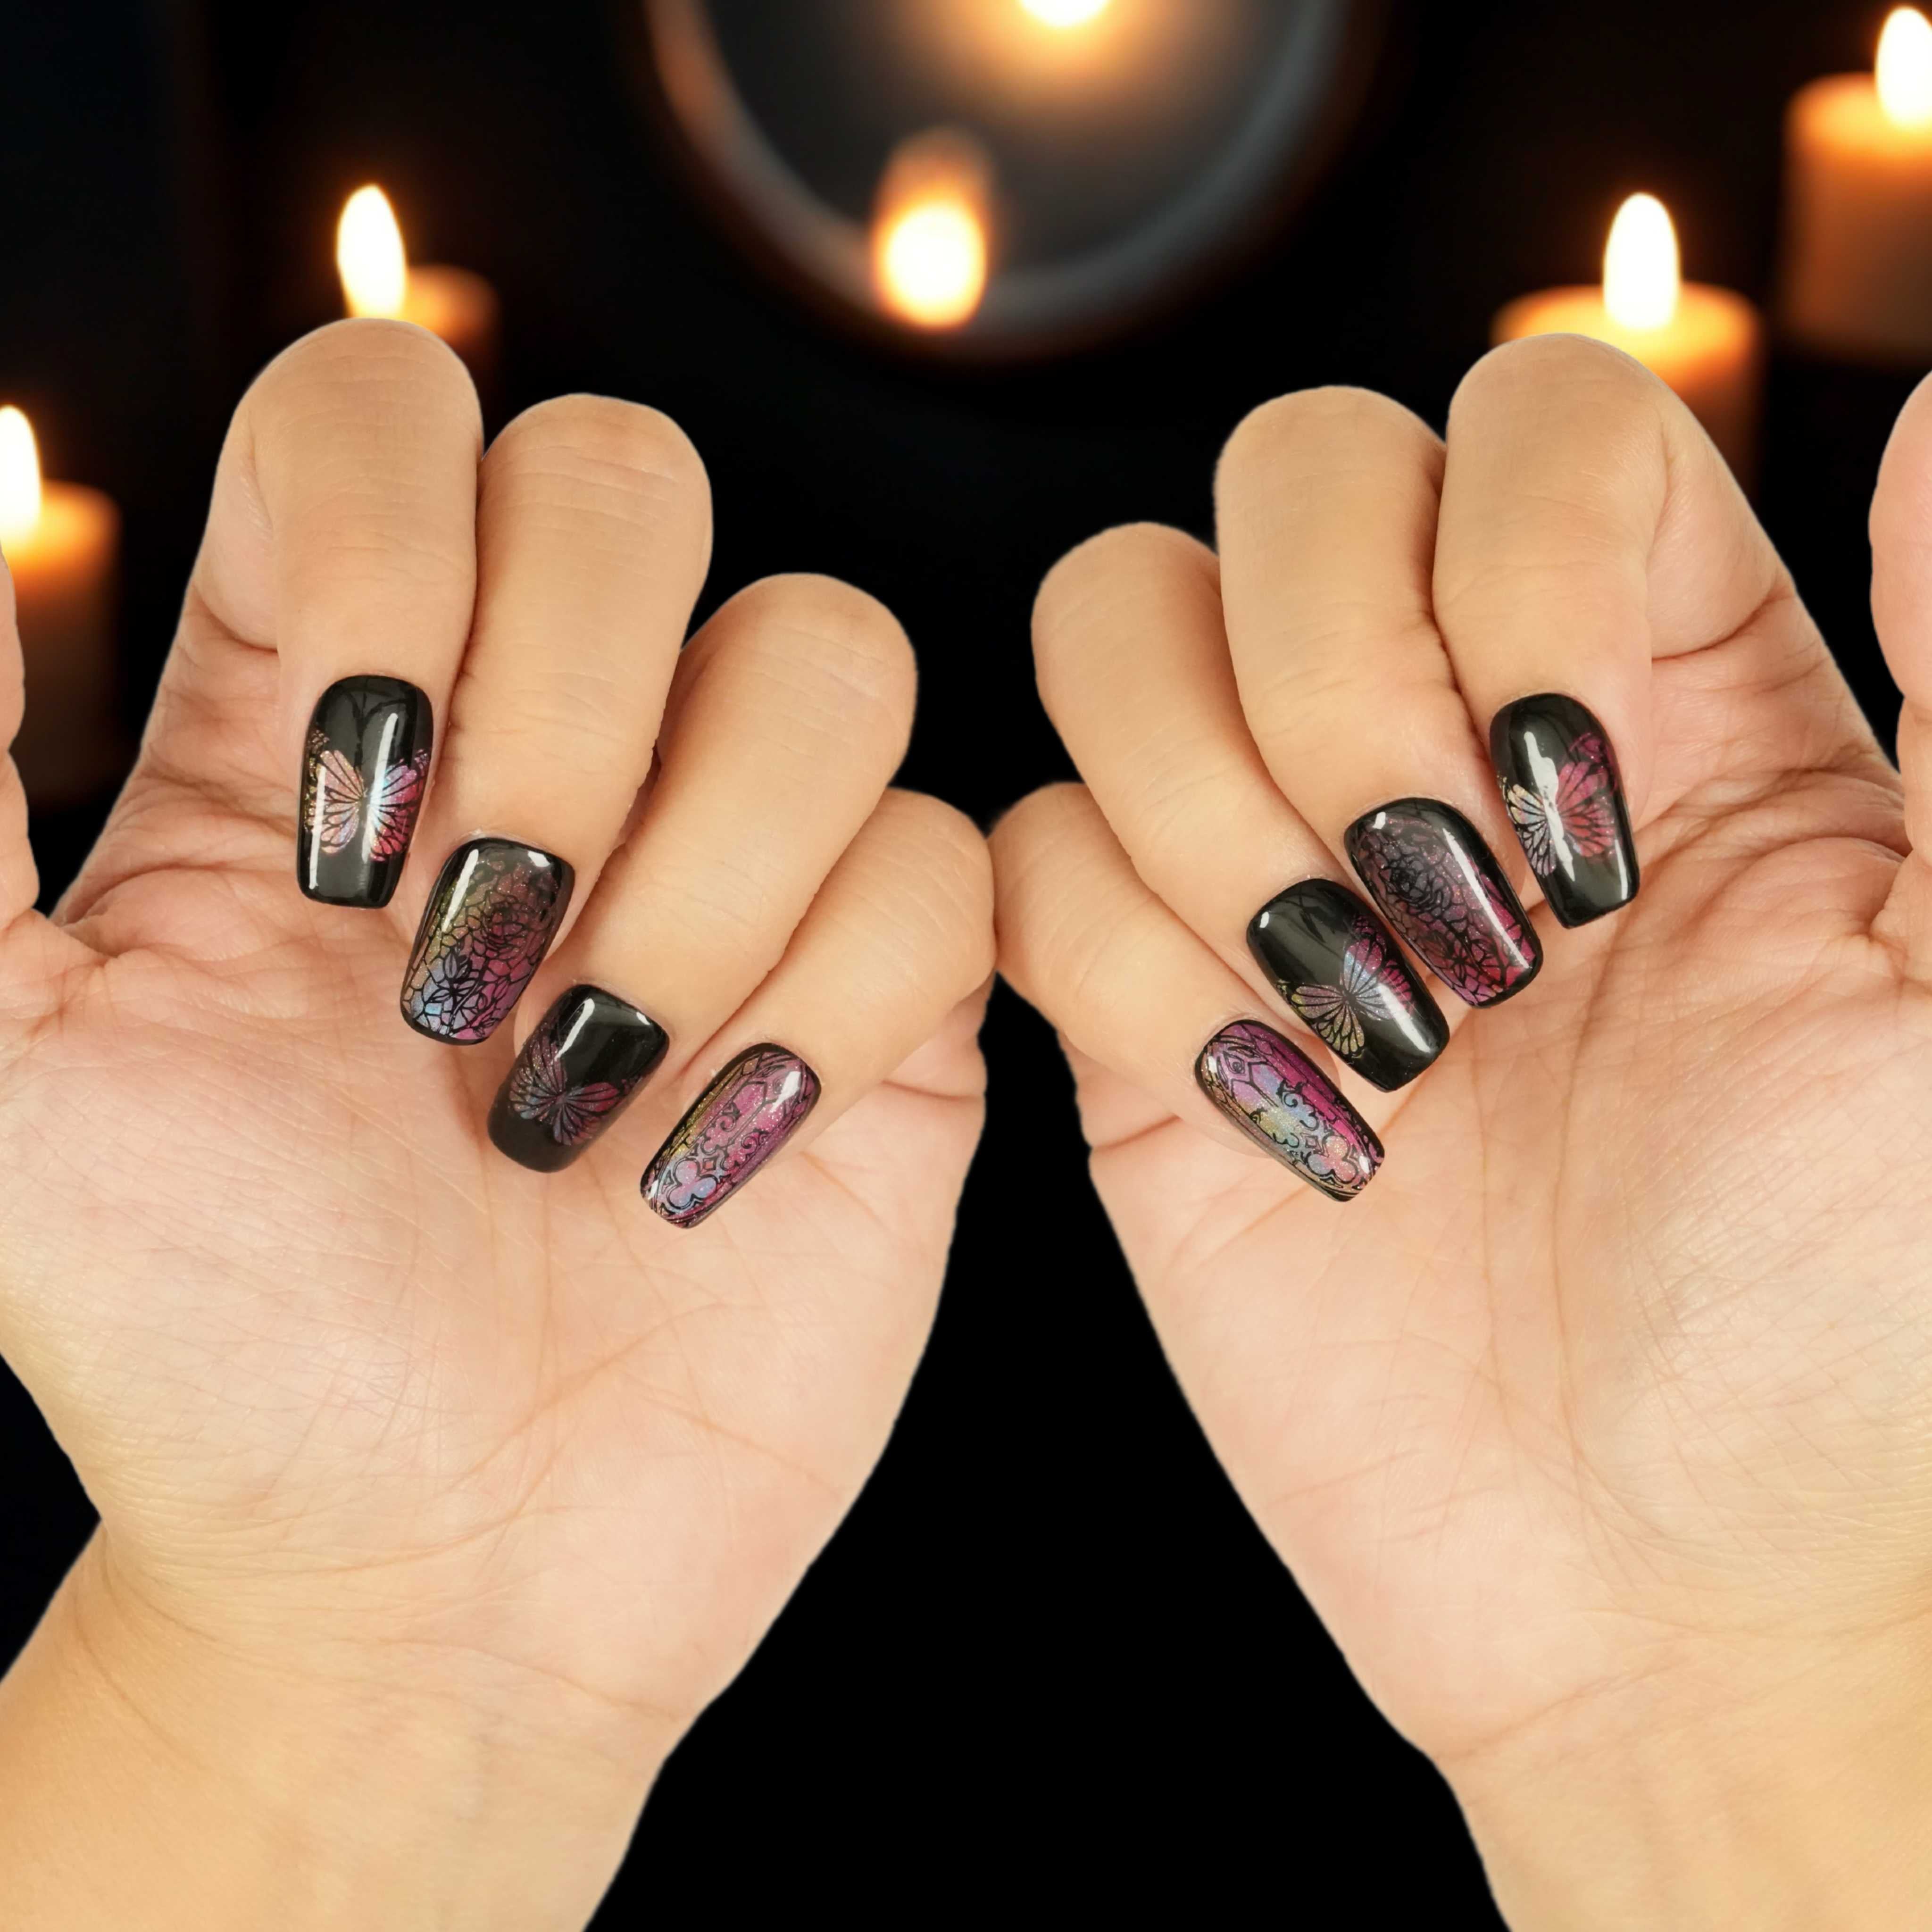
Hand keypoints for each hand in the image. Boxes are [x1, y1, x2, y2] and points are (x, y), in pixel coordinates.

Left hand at [0, 321, 990, 1927]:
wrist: (432, 1574)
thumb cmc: (208, 1347)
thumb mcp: (6, 1081)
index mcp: (337, 710)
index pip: (389, 411)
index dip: (394, 541)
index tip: (351, 814)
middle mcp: (556, 738)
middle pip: (635, 478)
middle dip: (567, 723)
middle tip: (474, 972)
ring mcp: (744, 852)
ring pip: (829, 651)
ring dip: (711, 885)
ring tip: (595, 1082)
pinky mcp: (889, 982)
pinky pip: (943, 861)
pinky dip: (830, 1010)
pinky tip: (714, 1156)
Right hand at [994, 339, 1931, 1926]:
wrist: (1663, 1578)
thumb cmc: (1858, 1315)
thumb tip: (1929, 413)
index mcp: (1659, 678)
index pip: (1523, 414)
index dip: (1511, 567)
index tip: (1581, 820)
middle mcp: (1445, 722)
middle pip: (1284, 474)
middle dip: (1332, 686)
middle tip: (1451, 925)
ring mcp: (1264, 852)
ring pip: (1109, 621)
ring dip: (1207, 817)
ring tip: (1356, 1019)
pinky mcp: (1134, 995)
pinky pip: (1026, 859)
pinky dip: (1126, 977)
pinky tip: (1270, 1114)